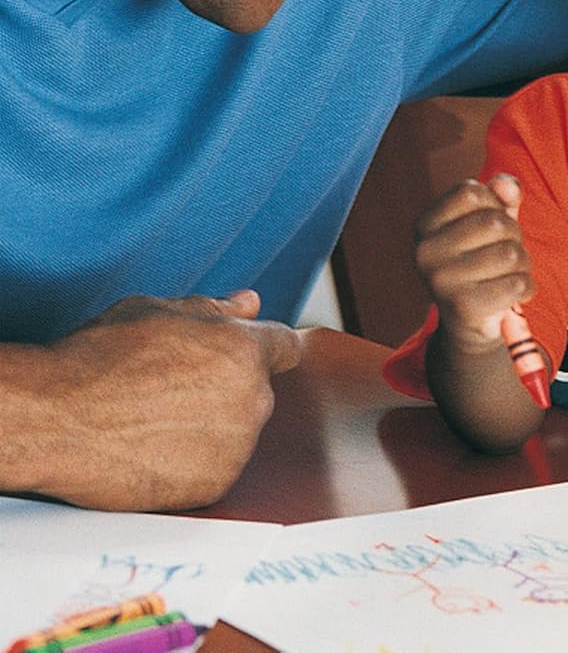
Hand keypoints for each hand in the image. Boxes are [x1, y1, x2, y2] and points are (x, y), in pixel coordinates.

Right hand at [19, 291, 300, 511]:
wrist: (59, 419)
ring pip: (238, 430)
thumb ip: (215, 308)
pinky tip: (154, 447)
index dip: (264, 348)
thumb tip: (250, 303)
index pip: (286, 346)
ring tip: (156, 417)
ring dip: (213, 425)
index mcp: (245, 350)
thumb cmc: (102, 357)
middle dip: (230, 386)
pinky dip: (195, 461)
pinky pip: (217, 467)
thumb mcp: (158, 310)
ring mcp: (237, 446)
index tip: (245, 355)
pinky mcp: (215, 486)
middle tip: (174, 387)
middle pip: (259, 390)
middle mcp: (253, 399)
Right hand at [414, 174, 534, 351]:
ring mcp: (441, 281)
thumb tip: (509, 185)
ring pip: (511, 254)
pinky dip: (527, 288)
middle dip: (514, 236)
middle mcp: (425, 252)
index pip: (470, 192)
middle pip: (495, 223)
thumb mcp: (489, 222)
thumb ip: (501, 197)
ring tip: (509, 274)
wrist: (471, 322)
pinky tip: (513, 294)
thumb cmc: (481, 261)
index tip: (491, 225)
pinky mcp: (463, 307)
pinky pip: (518, 284)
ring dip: (523, 264)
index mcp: (425, 226)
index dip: (494, 203)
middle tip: (505, 254)